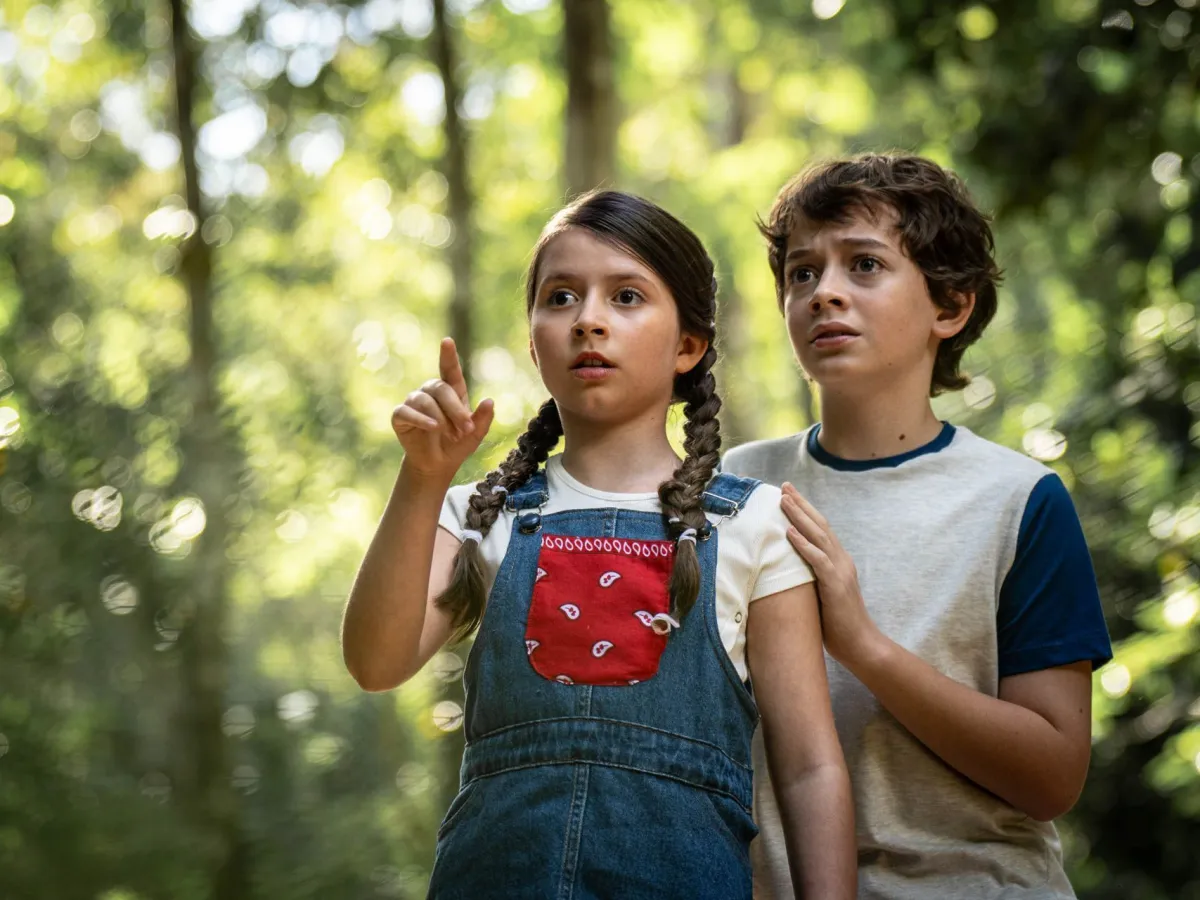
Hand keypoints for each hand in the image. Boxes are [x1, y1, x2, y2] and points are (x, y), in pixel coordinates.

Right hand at [392, 338, 493, 480]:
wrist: (438, 465)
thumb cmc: (457, 445)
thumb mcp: (475, 434)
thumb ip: (483, 419)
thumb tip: (489, 401)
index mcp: (451, 391)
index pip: (449, 370)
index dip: (448, 355)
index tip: (447, 341)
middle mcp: (431, 392)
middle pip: (440, 388)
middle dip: (455, 409)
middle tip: (466, 429)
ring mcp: (414, 402)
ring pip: (425, 400)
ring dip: (441, 418)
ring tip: (451, 435)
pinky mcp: (400, 416)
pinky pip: (407, 411)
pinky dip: (420, 419)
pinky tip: (432, 428)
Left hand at [780, 483, 879, 665]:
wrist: (861, 645)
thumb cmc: (838, 625)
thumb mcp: (821, 595)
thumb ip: (810, 578)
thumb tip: (786, 570)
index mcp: (838, 562)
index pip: (821, 529)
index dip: (805, 511)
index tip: (789, 495)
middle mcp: (841, 561)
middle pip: (820, 525)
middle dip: (801, 504)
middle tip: (784, 486)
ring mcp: (840, 571)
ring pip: (819, 536)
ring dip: (799, 517)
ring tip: (783, 500)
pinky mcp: (836, 585)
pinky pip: (818, 560)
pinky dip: (803, 544)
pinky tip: (789, 532)